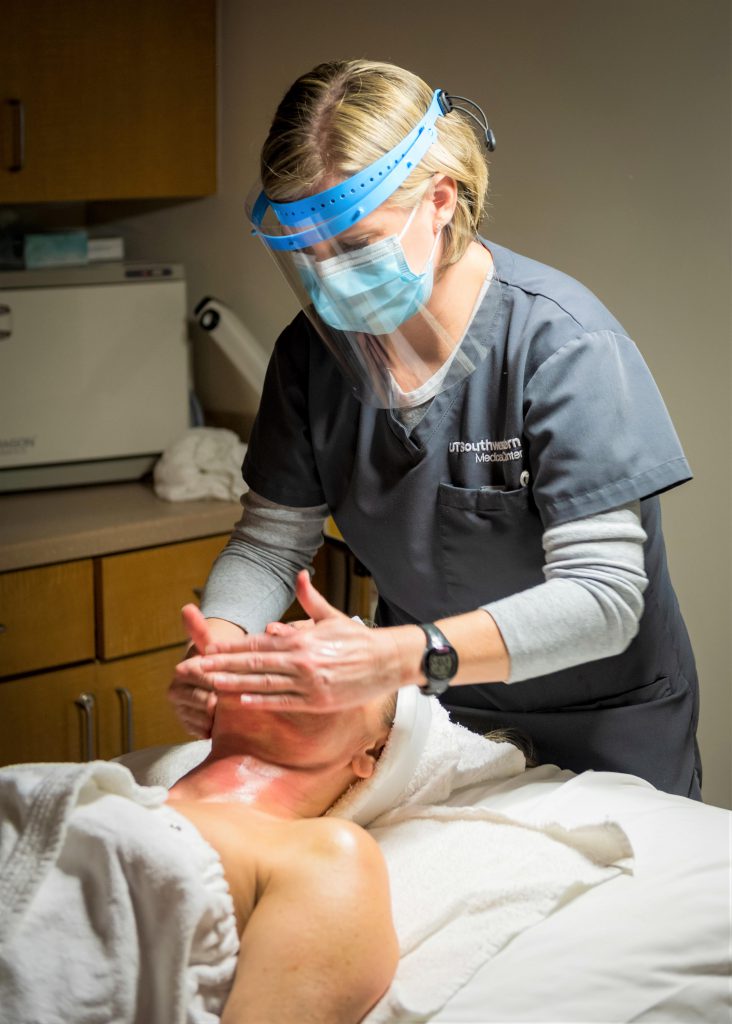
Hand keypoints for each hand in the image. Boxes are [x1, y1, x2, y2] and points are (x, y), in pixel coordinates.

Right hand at [169, 607, 243, 737]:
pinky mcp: (188, 728)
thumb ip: (201, 629)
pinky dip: (217, 728)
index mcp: (183, 670)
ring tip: (236, 710)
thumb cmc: (219, 660)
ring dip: (222, 717)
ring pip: (206, 719)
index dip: (226, 682)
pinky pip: (204, 731)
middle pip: (207, 702)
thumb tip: (186, 607)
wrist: (216, 681)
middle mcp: (176, 691)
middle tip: (241, 698)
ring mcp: (181, 711)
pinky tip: (227, 722)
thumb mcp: (214, 646)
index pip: (208, 679)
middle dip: (225, 701)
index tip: (241, 682)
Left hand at [190, 570, 411, 711]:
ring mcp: (307, 682)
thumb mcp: (332, 617)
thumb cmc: (359, 639)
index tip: (207, 649)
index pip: (257, 644)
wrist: (388, 660)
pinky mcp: (316, 701)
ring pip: (262, 684)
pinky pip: (283, 702)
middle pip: (252, 664)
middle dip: (220, 666)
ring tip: (208, 685)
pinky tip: (241, 702)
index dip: (230, 648)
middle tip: (194, 669)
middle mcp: (299, 660)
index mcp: (300, 639)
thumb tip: (299, 576)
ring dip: (232, 685)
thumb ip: (310, 599)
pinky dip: (261, 702)